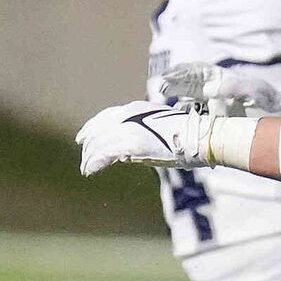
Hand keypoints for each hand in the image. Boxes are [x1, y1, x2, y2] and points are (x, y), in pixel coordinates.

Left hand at [77, 100, 213, 175]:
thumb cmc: (186, 133)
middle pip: (98, 130)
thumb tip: (134, 142)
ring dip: (90, 158)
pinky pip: (104, 154)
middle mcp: (128, 116)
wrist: (197, 136)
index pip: (105, 117)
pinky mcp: (131, 145)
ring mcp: (129, 130)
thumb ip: (144, 129)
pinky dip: (94, 163)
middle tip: (84, 157)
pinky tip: (90, 171)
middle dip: (89, 145)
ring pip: (98, 144)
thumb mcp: (160, 124)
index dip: (91, 127)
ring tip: (86, 169)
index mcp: (135, 109)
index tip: (82, 137)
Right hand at [161, 63, 280, 117]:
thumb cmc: (272, 103)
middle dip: (174, 86)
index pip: (198, 72)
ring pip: (190, 104)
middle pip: (189, 86)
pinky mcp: (217, 125)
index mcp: (223, 79)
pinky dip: (186, 123)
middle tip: (161, 88)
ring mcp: (215, 109)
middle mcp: (216, 93)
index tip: (167, 76)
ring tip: (164, 108)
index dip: (181, 72)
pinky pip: (197, 122)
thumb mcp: (257, 92)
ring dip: (177, 105)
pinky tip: (178, 125)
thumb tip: (212, 89)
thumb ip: (236, 88)